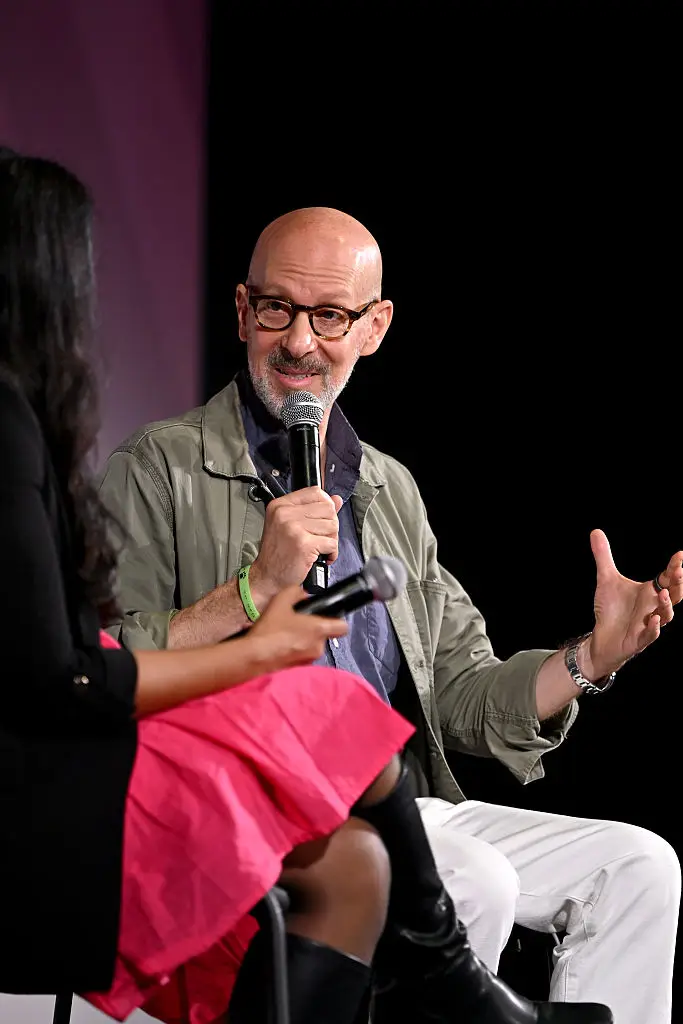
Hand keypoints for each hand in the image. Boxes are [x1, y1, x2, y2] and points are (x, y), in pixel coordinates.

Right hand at [245, 584, 347, 670]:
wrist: (254, 657)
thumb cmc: (270, 629)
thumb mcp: (280, 601)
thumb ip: (296, 592)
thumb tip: (304, 595)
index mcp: (319, 629)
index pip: (343, 627)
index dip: (336, 620)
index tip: (324, 617)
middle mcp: (319, 647)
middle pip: (324, 636)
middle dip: (313, 630)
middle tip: (296, 624)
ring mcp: (310, 661)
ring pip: (313, 647)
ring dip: (304, 642)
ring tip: (285, 635)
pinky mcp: (299, 671)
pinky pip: (302, 657)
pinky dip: (295, 652)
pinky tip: (281, 647)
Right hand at [250, 486, 342, 602]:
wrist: (267, 575)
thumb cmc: (277, 552)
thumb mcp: (289, 524)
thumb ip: (313, 510)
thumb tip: (336, 500)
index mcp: (280, 505)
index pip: (315, 492)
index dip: (326, 505)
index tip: (324, 517)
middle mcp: (285, 514)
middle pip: (328, 509)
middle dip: (330, 525)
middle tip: (320, 537)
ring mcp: (294, 528)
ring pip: (332, 525)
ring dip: (331, 539)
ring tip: (319, 547)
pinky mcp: (304, 544)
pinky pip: (331, 543)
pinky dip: (331, 553)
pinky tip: (321, 556)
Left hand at [582, 530, 682, 678]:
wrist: (602, 638)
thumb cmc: (610, 609)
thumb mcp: (606, 580)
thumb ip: (603, 556)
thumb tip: (596, 531)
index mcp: (650, 592)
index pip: (667, 578)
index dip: (674, 567)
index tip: (679, 554)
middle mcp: (653, 607)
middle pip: (674, 595)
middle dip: (677, 583)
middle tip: (677, 570)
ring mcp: (649, 624)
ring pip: (666, 615)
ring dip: (666, 605)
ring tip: (662, 593)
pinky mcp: (639, 639)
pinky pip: (650, 635)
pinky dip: (654, 628)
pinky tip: (653, 619)